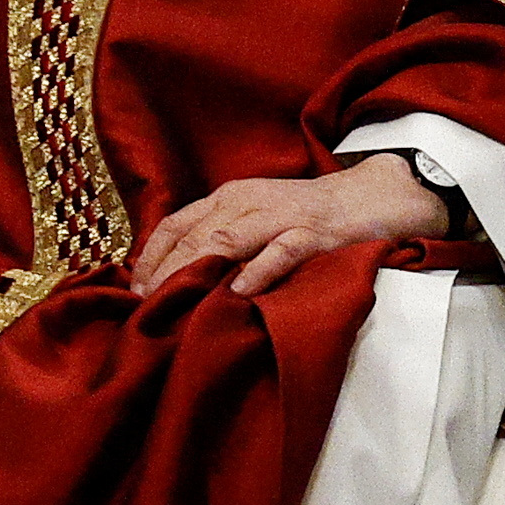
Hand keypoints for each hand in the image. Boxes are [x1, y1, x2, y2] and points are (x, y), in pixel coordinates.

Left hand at [123, 156, 448, 302]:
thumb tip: (174, 281)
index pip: (177, 224)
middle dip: (165, 272)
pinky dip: (259, 270)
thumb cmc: (305, 217)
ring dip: (196, 271)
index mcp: (229, 199)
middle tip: (145, 307)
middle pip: (194, 236)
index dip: (150, 257)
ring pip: (227, 240)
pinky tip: (239, 291)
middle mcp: (248, 202)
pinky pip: (283, 250)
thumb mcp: (255, 220)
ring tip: (174, 301)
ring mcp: (282, 216)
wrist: (371, 197)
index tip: (133, 292)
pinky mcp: (315, 234)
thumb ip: (220, 241)